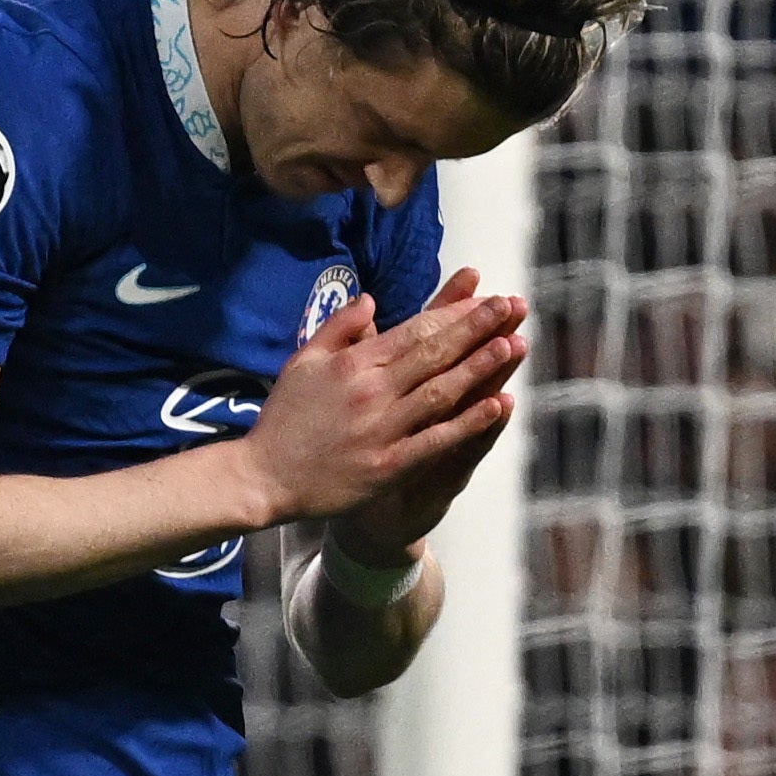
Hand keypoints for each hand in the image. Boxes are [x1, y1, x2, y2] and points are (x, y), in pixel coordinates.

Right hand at [239, 267, 525, 528]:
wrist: (262, 477)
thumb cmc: (283, 419)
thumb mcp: (302, 361)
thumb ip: (338, 327)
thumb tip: (371, 299)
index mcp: (354, 364)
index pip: (415, 330)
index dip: (455, 313)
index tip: (486, 298)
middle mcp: (372, 391)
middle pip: (434, 354)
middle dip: (477, 328)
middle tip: (511, 307)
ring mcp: (382, 429)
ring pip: (441, 392)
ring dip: (480, 368)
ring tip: (512, 345)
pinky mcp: (387, 465)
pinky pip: (435, 440)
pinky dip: (468, 423)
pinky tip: (496, 406)